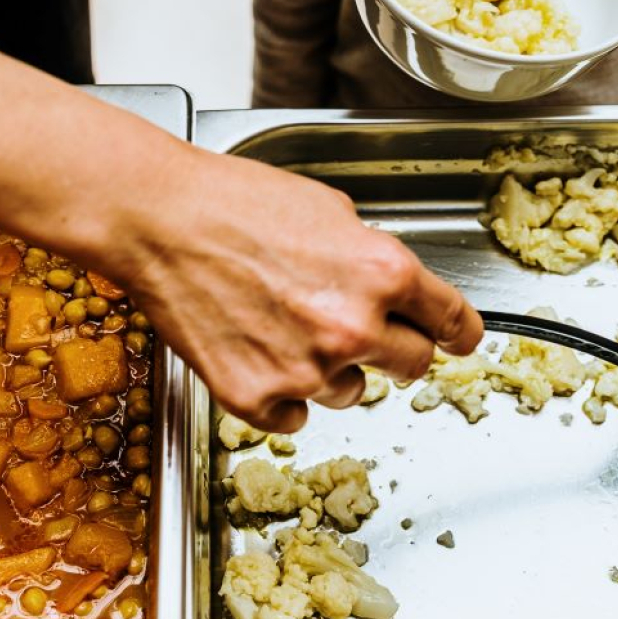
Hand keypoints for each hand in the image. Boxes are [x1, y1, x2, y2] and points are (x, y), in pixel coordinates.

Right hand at [118, 148, 482, 431]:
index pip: (452, 322)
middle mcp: (353, 327)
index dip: (459, 333)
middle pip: (412, 365)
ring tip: (281, 324)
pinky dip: (281, 393)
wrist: (158, 220)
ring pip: (349, 392)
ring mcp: (305, 370)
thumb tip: (387, 286)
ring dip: (330, 368)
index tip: (458, 340)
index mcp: (383, 273)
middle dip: (393, 348)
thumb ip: (370, 256)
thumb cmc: (231, 202)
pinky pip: (294, 416)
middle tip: (355, 328)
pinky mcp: (256, 399)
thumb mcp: (328, 208)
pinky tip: (255, 350)